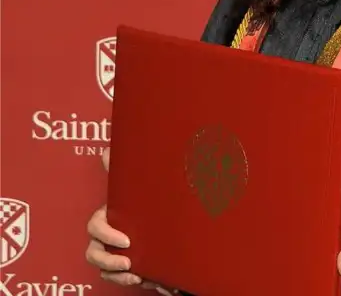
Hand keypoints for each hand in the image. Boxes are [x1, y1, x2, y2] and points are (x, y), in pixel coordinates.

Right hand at [85, 147, 169, 292]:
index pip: (95, 227)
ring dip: (117, 274)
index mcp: (106, 216)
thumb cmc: (140, 200)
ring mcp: (111, 252)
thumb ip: (119, 169)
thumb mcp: (133, 186)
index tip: (126, 240)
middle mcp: (105, 237)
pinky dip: (127, 280)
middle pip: (93, 253)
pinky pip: (116, 278)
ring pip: (102, 269)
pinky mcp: (122, 266)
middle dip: (108, 260)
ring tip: (137, 276)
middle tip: (129, 261)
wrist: (157, 215)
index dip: (106, 234)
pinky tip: (146, 281)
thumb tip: (107, 150)